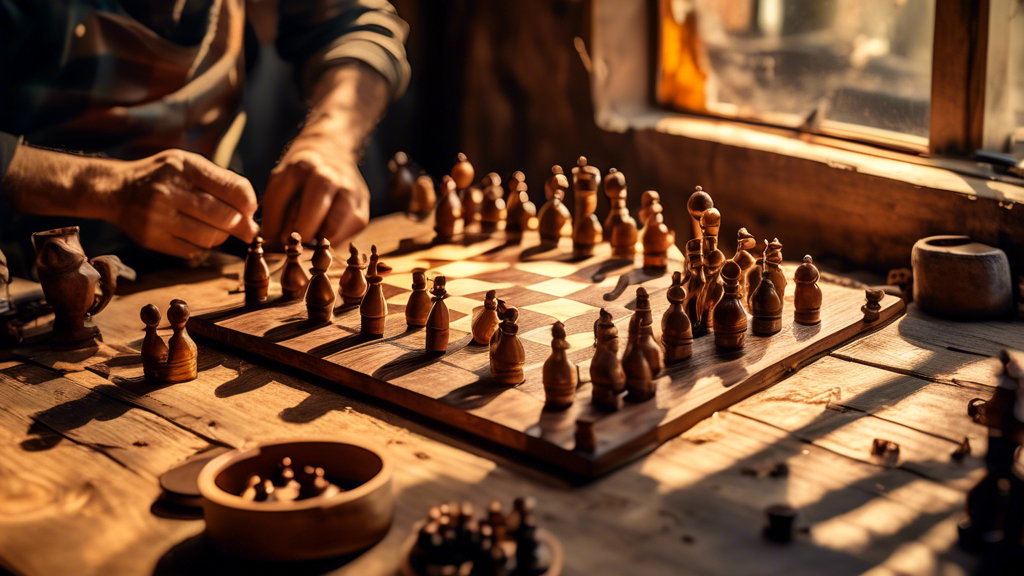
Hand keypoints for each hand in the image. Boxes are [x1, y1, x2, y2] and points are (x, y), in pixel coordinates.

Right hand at [2, 146, 258, 260]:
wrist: (116, 190)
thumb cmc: (163, 176)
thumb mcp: (188, 164)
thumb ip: (222, 181)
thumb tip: (252, 212)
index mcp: (184, 166)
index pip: (234, 189)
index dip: (249, 204)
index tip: (250, 210)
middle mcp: (169, 190)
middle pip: (225, 217)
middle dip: (240, 225)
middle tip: (243, 228)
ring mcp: (158, 216)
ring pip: (211, 238)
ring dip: (221, 236)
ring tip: (217, 229)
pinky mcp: (151, 238)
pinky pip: (193, 250)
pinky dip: (202, 246)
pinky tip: (196, 234)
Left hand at [261, 62, 386, 247]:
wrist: (336, 143)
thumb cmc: (300, 167)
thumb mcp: (280, 176)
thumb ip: (273, 208)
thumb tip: (268, 244)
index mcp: (301, 167)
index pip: (279, 208)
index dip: (272, 231)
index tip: (269, 244)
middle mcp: (327, 177)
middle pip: (308, 222)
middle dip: (294, 240)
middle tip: (288, 247)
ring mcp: (349, 191)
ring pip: (333, 230)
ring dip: (317, 243)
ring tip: (308, 245)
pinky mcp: (364, 205)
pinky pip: (350, 232)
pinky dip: (336, 240)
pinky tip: (326, 238)